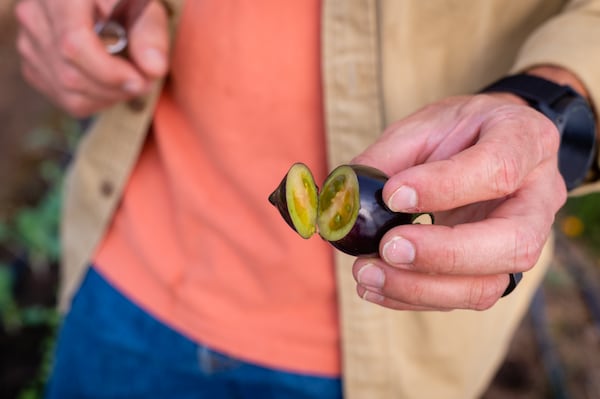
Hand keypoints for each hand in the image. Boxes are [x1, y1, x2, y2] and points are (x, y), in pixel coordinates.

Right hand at [15, 0, 169, 116]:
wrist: (99, 4)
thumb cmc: (123, 1)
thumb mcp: (142, 7)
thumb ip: (150, 34)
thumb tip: (153, 69)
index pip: (73, 45)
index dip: (108, 72)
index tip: (140, 80)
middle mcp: (34, 16)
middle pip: (71, 75)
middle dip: (115, 88)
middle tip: (145, 80)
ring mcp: (28, 43)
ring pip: (68, 93)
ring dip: (110, 96)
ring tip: (130, 79)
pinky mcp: (33, 66)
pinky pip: (67, 100)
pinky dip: (98, 100)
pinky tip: (111, 83)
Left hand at [351, 93, 566, 310]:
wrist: (489, 146)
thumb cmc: (460, 130)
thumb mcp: (426, 124)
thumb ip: (390, 156)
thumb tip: (345, 196)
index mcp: (525, 142)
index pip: (498, 170)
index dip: (445, 187)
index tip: (392, 195)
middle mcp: (537, 198)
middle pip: (513, 243)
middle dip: (443, 254)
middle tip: (386, 248)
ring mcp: (522, 240)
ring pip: (489, 285)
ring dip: (422, 288)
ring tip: (366, 273)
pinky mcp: (494, 269)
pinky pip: (462, 297)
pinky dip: (413, 298)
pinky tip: (375, 287)